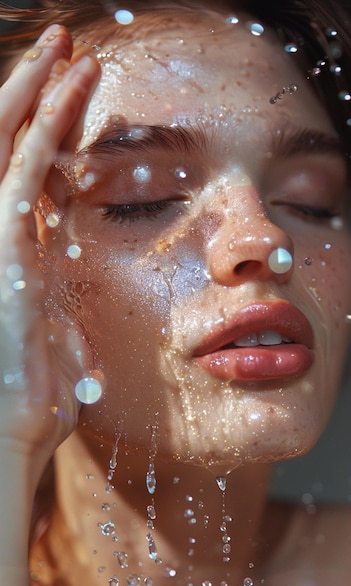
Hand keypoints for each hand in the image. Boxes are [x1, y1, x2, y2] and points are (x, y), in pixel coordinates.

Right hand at [0, 25, 99, 472]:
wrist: (8, 438)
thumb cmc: (34, 405)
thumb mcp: (60, 347)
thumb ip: (64, 315)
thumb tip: (76, 305)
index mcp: (18, 259)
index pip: (33, 179)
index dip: (54, 137)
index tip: (82, 104)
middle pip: (10, 148)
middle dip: (36, 95)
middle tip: (67, 50)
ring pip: (9, 144)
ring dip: (39, 91)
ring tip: (68, 46)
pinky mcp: (2, 248)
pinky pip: (23, 170)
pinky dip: (45, 124)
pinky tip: (68, 84)